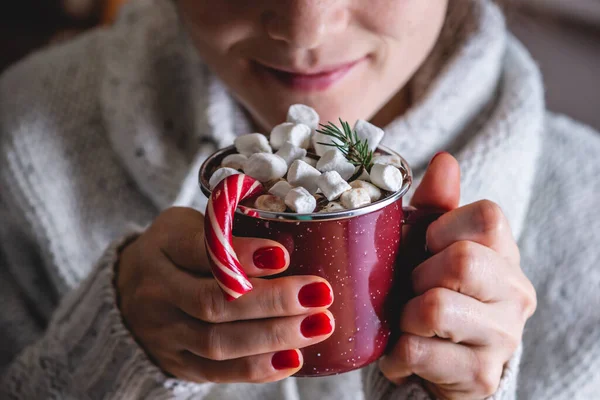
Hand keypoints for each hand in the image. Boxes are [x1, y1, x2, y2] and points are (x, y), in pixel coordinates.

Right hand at [117, 207, 334, 382]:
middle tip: (319, 294)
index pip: (198, 250)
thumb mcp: (186, 224)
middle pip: (213, 303)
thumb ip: (222, 229)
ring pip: (218, 343)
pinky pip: (216, 373)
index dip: (241, 255)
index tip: (283, 255)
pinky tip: (293, 359)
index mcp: (161, 248)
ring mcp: (165, 333)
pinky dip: (257, 369)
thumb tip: (292, 229)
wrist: (126, 290)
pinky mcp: (177, 362)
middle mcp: (157, 293)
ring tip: (318, 325)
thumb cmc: (173, 250)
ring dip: (273, 337)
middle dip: (272, 301)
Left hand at [379, 153, 536, 398]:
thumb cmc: (432, 291)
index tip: (426, 249)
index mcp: (504, 253)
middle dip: (418, 276)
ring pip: (435, 308)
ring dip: (404, 315)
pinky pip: (417, 351)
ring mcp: (503, 337)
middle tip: (412, 290)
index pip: (486, 217)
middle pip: (461, 261)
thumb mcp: (429, 246)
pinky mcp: (480, 375)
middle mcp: (515, 293)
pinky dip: (395, 353)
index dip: (441, 229)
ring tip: (406, 322)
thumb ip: (436, 205)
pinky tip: (401, 353)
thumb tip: (444, 160)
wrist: (442, 364)